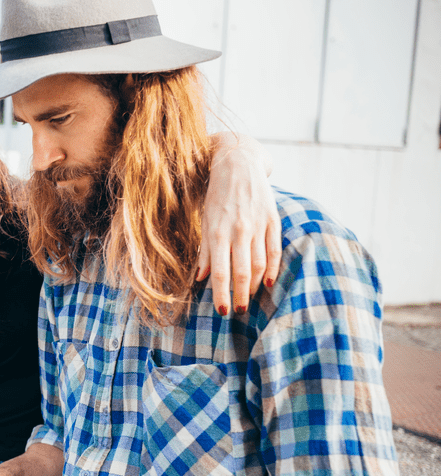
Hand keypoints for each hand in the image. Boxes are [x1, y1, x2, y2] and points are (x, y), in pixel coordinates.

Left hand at [199, 133, 281, 314]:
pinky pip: (275, 250)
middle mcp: (239, 230)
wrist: (238, 164)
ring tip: (250, 298)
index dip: (221, 293)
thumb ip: (205, 251)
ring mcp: (258, 225)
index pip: (220, 271)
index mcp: (218, 232)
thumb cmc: (216, 196)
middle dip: (240, 295)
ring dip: (255, 285)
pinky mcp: (273, 220)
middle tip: (238, 310)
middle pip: (242, 272)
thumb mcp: (205, 221)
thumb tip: (199, 278)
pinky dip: (272, 268)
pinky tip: (268, 282)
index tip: (222, 310)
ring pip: (259, 264)